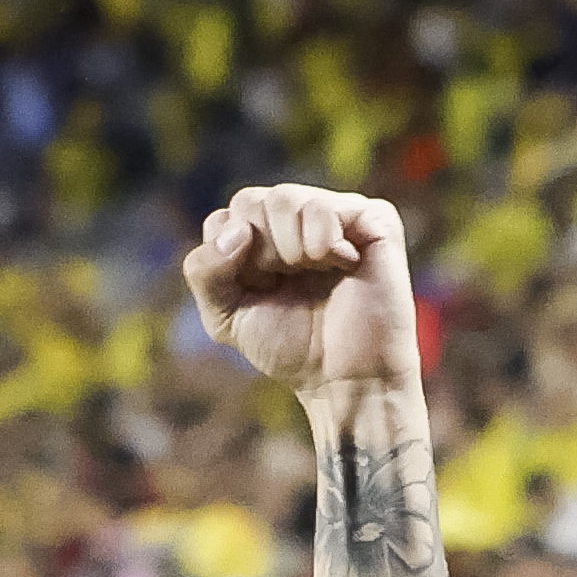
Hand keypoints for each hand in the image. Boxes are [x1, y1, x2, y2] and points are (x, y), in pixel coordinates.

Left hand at [182, 186, 419, 395]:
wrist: (347, 377)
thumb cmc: (292, 347)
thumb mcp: (226, 317)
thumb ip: (205, 272)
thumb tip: (236, 231)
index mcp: (260, 237)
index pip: (224, 220)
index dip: (231, 261)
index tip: (259, 292)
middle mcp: (295, 219)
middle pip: (249, 202)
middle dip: (259, 254)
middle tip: (287, 282)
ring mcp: (333, 214)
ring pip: (284, 199)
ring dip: (289, 247)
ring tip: (314, 272)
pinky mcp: (371, 219)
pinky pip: (326, 207)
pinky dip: (323, 239)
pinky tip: (341, 264)